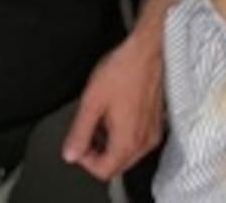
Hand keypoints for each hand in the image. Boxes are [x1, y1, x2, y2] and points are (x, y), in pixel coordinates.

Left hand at [62, 31, 163, 179]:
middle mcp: (144, 144)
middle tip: (84, 128)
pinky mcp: (156, 125)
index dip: (85, 160)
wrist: (146, 53)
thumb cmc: (121, 72)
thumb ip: (79, 131)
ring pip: (126, 154)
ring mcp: (152, 135)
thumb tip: (70, 154)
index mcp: (128, 143)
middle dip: (96, 152)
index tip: (76, 141)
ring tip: (97, 116)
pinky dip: (121, 134)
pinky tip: (112, 112)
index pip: (104, 172)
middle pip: (116, 165)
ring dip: (108, 142)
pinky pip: (135, 141)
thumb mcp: (92, 101)